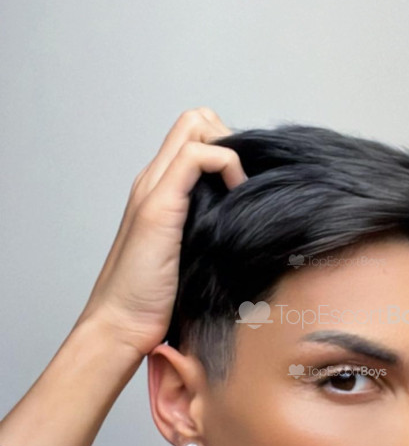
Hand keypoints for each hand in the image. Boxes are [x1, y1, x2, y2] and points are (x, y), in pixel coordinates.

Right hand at [76, 108, 247, 358]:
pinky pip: (196, 155)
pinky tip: (237, 196)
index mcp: (160, 190)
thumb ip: (208, 229)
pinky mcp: (158, 205)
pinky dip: (226, 164)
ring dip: (230, 148)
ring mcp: (153, 189)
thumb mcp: (194, 254)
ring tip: (242, 191)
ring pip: (195, 127)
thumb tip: (250, 224)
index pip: (195, 136)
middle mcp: (153, 181)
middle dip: (231, 139)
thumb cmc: (155, 300)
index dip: (228, 146)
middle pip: (195, 121)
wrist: (121, 325)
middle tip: (245, 183)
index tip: (247, 185)